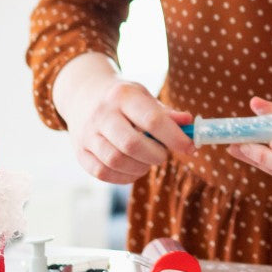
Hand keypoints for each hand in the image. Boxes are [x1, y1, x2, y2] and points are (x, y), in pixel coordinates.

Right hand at [53, 53, 193, 184]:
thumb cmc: (122, 98)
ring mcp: (88, 134)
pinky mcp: (80, 152)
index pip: (152, 119)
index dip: (174, 137)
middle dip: (155, 155)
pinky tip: (133, 169)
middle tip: (163, 155)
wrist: (83, 94)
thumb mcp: (143, 96)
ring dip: (140, 168)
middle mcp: (102, 114)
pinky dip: (124, 177)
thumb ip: (166, 113)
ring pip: (116, 161)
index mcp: (123, 96)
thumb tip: (189, 123)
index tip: (190, 147)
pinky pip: (103, 173)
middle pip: (132, 144)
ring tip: (147, 161)